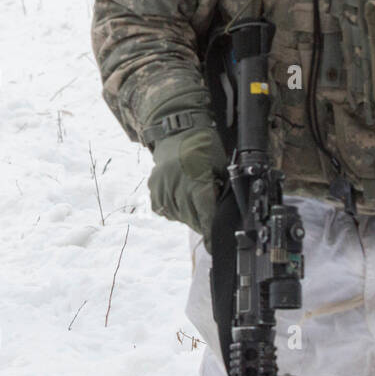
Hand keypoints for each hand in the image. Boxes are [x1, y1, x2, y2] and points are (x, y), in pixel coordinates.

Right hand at [148, 125, 227, 247]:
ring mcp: (162, 186)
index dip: (210, 231)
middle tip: (207, 225)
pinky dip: (172, 209)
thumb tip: (221, 214)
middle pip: (190, 217)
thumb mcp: (220, 167)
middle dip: (200, 224)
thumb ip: (219, 191)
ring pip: (176, 215)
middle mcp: (177, 184)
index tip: (213, 245)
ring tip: (193, 207)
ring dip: (186, 217)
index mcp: (196, 179)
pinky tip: (179, 201)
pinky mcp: (153, 186)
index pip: (205, 214)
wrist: (178, 130)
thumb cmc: (204, 146)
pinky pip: (162, 208)